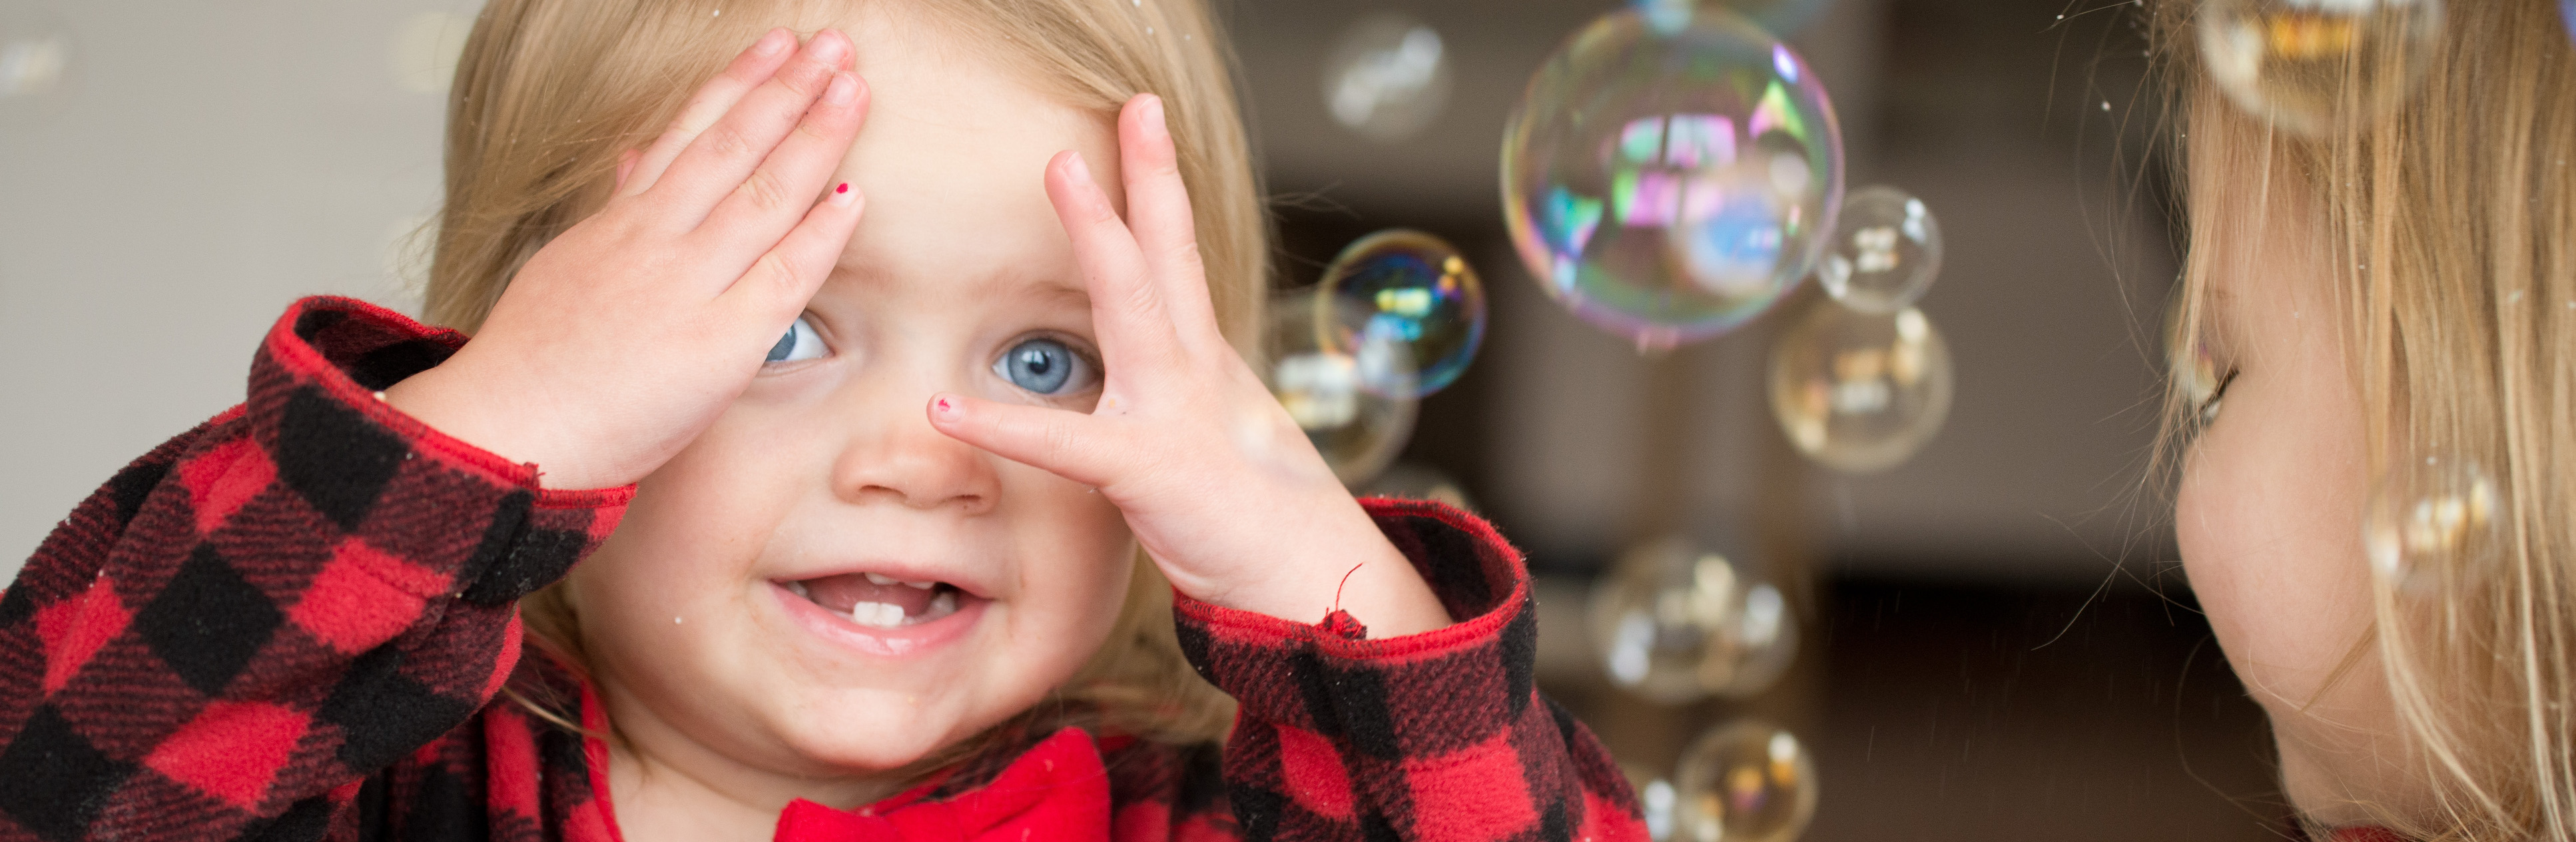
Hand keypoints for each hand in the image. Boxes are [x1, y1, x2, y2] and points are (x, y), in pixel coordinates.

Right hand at [385, 28, 868, 489]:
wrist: (508, 431)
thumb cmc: (536, 365)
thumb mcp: (566, 267)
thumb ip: (612, 213)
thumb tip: (632, 160)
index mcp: (619, 224)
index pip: (688, 134)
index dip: (738, 84)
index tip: (776, 46)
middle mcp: (655, 241)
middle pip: (733, 147)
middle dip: (788, 90)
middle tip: (833, 45)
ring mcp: (688, 287)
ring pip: (763, 195)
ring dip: (815, 138)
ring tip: (853, 89)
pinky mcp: (719, 343)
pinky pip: (783, 277)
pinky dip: (821, 234)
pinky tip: (853, 195)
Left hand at [927, 95, 1451, 636]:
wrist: (1298, 576)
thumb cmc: (1250, 515)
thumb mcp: (1216, 435)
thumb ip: (1177, 389)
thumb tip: (1152, 360)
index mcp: (1201, 359)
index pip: (1177, 254)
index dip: (1157, 185)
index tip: (1142, 123)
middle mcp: (1193, 369)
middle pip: (1172, 252)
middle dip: (1148, 176)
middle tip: (1131, 106)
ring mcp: (1174, 411)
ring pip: (1137, 303)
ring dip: (1099, 235)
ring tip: (1059, 170)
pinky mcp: (1148, 468)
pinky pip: (1063, 442)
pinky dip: (1002, 426)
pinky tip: (945, 410)